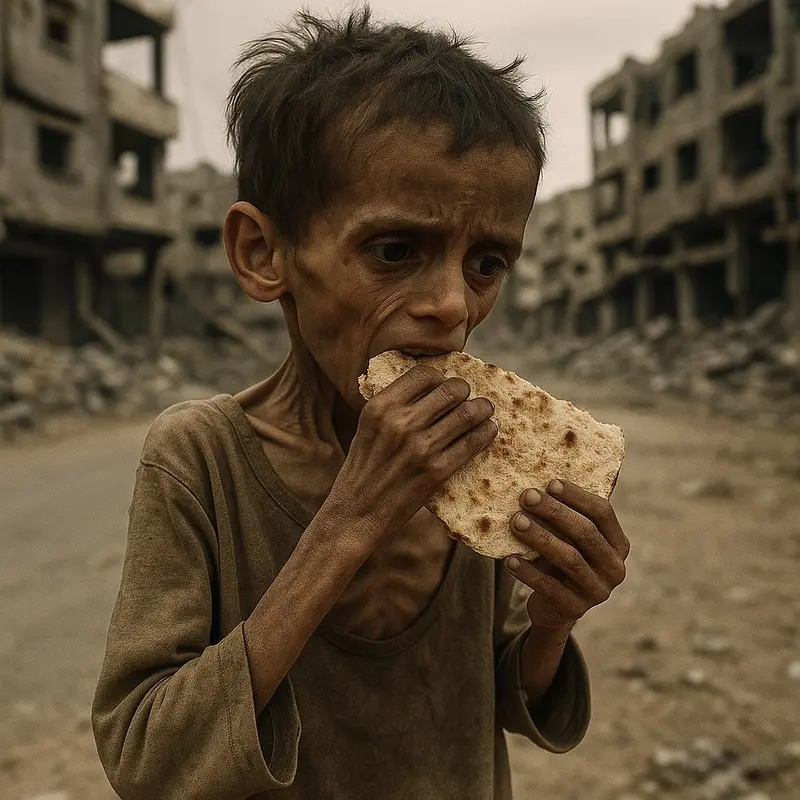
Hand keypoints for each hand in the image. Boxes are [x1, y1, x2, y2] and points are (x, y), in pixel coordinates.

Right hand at [327, 364, 497, 550]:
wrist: (357, 514)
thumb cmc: (363, 470)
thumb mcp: (367, 428)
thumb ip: (393, 407)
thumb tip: (430, 389)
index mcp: (380, 407)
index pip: (423, 375)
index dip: (441, 377)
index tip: (445, 385)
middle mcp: (400, 423)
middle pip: (450, 390)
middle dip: (465, 391)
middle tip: (469, 396)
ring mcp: (420, 447)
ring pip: (467, 414)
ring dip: (482, 409)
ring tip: (485, 410)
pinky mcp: (436, 471)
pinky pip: (472, 443)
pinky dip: (485, 433)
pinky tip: (488, 431)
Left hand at [505, 479, 629, 629]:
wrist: (554, 607)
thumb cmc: (562, 558)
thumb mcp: (571, 538)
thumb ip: (570, 513)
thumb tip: (552, 473)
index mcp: (619, 544)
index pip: (603, 513)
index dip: (577, 496)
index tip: (550, 483)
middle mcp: (615, 568)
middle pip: (585, 533)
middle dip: (554, 512)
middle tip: (526, 496)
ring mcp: (597, 591)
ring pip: (569, 558)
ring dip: (540, 537)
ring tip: (515, 522)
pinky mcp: (575, 609)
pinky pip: (549, 586)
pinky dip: (528, 571)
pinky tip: (509, 559)